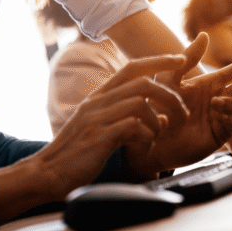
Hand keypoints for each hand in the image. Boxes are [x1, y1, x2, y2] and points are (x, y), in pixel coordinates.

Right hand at [32, 54, 189, 196]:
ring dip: (157, 120)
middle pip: (141, 83)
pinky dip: (146, 135)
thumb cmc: (78, 153)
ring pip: (139, 103)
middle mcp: (97, 102)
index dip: (158, 61)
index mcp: (99, 97)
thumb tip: (160, 117)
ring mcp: (97, 117)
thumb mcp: (103, 129)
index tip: (180, 60)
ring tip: (157, 135)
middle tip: (182, 113)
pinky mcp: (98, 136)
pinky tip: (145, 146)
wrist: (50, 171)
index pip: (131, 68)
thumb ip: (128, 119)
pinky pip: (132, 126)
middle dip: (169, 95)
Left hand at [124, 33, 231, 172]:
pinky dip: (231, 116)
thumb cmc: (157, 106)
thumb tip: (204, 34)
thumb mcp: (169, 78)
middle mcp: (218, 98)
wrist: (152, 137)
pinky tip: (219, 114)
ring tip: (215, 103)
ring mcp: (220, 116)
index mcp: (208, 83)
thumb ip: (187, 58)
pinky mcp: (220, 133)